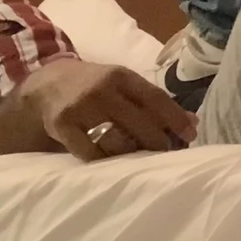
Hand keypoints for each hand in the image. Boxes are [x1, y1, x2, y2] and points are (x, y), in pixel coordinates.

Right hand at [18, 60, 196, 161]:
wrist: (48, 86)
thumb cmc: (98, 88)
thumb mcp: (125, 85)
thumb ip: (156, 102)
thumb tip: (192, 123)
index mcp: (121, 76)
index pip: (155, 99)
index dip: (175, 119)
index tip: (190, 136)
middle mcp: (101, 91)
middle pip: (140, 124)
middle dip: (158, 143)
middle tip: (166, 154)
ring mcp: (80, 109)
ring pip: (117, 142)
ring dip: (134, 155)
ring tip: (142, 159)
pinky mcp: (63, 127)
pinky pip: (91, 154)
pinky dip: (107, 161)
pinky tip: (115, 164)